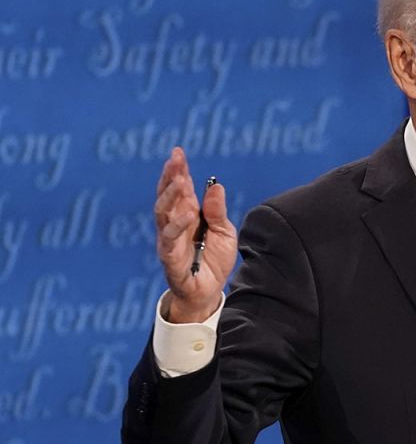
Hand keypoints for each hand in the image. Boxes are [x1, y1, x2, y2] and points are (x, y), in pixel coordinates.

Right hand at [154, 147, 237, 322]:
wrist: (210, 291)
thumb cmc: (214, 259)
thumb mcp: (224, 232)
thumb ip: (217, 211)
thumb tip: (216, 186)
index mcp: (186, 215)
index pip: (179, 188)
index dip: (177, 170)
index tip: (178, 152)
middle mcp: (173, 225)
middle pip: (166, 196)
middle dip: (170, 177)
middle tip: (175, 159)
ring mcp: (169, 241)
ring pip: (163, 214)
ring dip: (170, 196)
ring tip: (180, 180)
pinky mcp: (170, 259)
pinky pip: (170, 240)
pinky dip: (178, 225)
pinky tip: (187, 213)